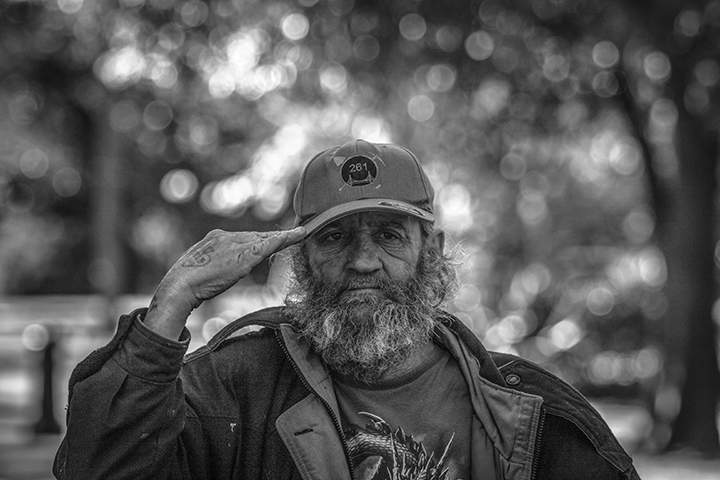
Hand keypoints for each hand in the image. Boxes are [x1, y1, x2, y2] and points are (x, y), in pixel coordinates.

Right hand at [144, 227, 304, 339]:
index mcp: (215, 238)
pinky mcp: (245, 254)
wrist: (180, 286)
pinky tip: (298, 236)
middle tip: (294, 234)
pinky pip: (270, 244)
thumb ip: (215, 265)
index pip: (243, 237)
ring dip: (283, 237)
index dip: (259, 239)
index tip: (272, 239)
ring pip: (265, 238)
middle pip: (256, 236)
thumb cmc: (186, 284)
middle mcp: (226, 236)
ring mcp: (236, 243)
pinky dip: (285, 240)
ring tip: (300, 234)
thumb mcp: (202, 269)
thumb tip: (222, 269)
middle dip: (274, 237)